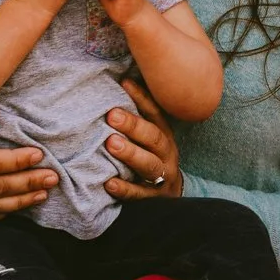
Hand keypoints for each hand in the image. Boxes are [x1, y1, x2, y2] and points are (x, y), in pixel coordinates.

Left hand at [103, 78, 182, 199]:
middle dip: (133, 126)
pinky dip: (125, 188)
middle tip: (112, 116)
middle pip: (154, 138)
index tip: (124, 83)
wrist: (170, 194)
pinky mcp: (154, 197)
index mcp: (164, 135)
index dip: (142, 98)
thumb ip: (136, 117)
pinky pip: (140, 193)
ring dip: (131, 154)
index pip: (155, 114)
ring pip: (149, 164)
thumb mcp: (150, 136)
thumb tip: (119, 82)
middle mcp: (166, 153)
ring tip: (111, 144)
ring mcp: (162, 176)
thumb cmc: (151, 157)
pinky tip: (109, 183)